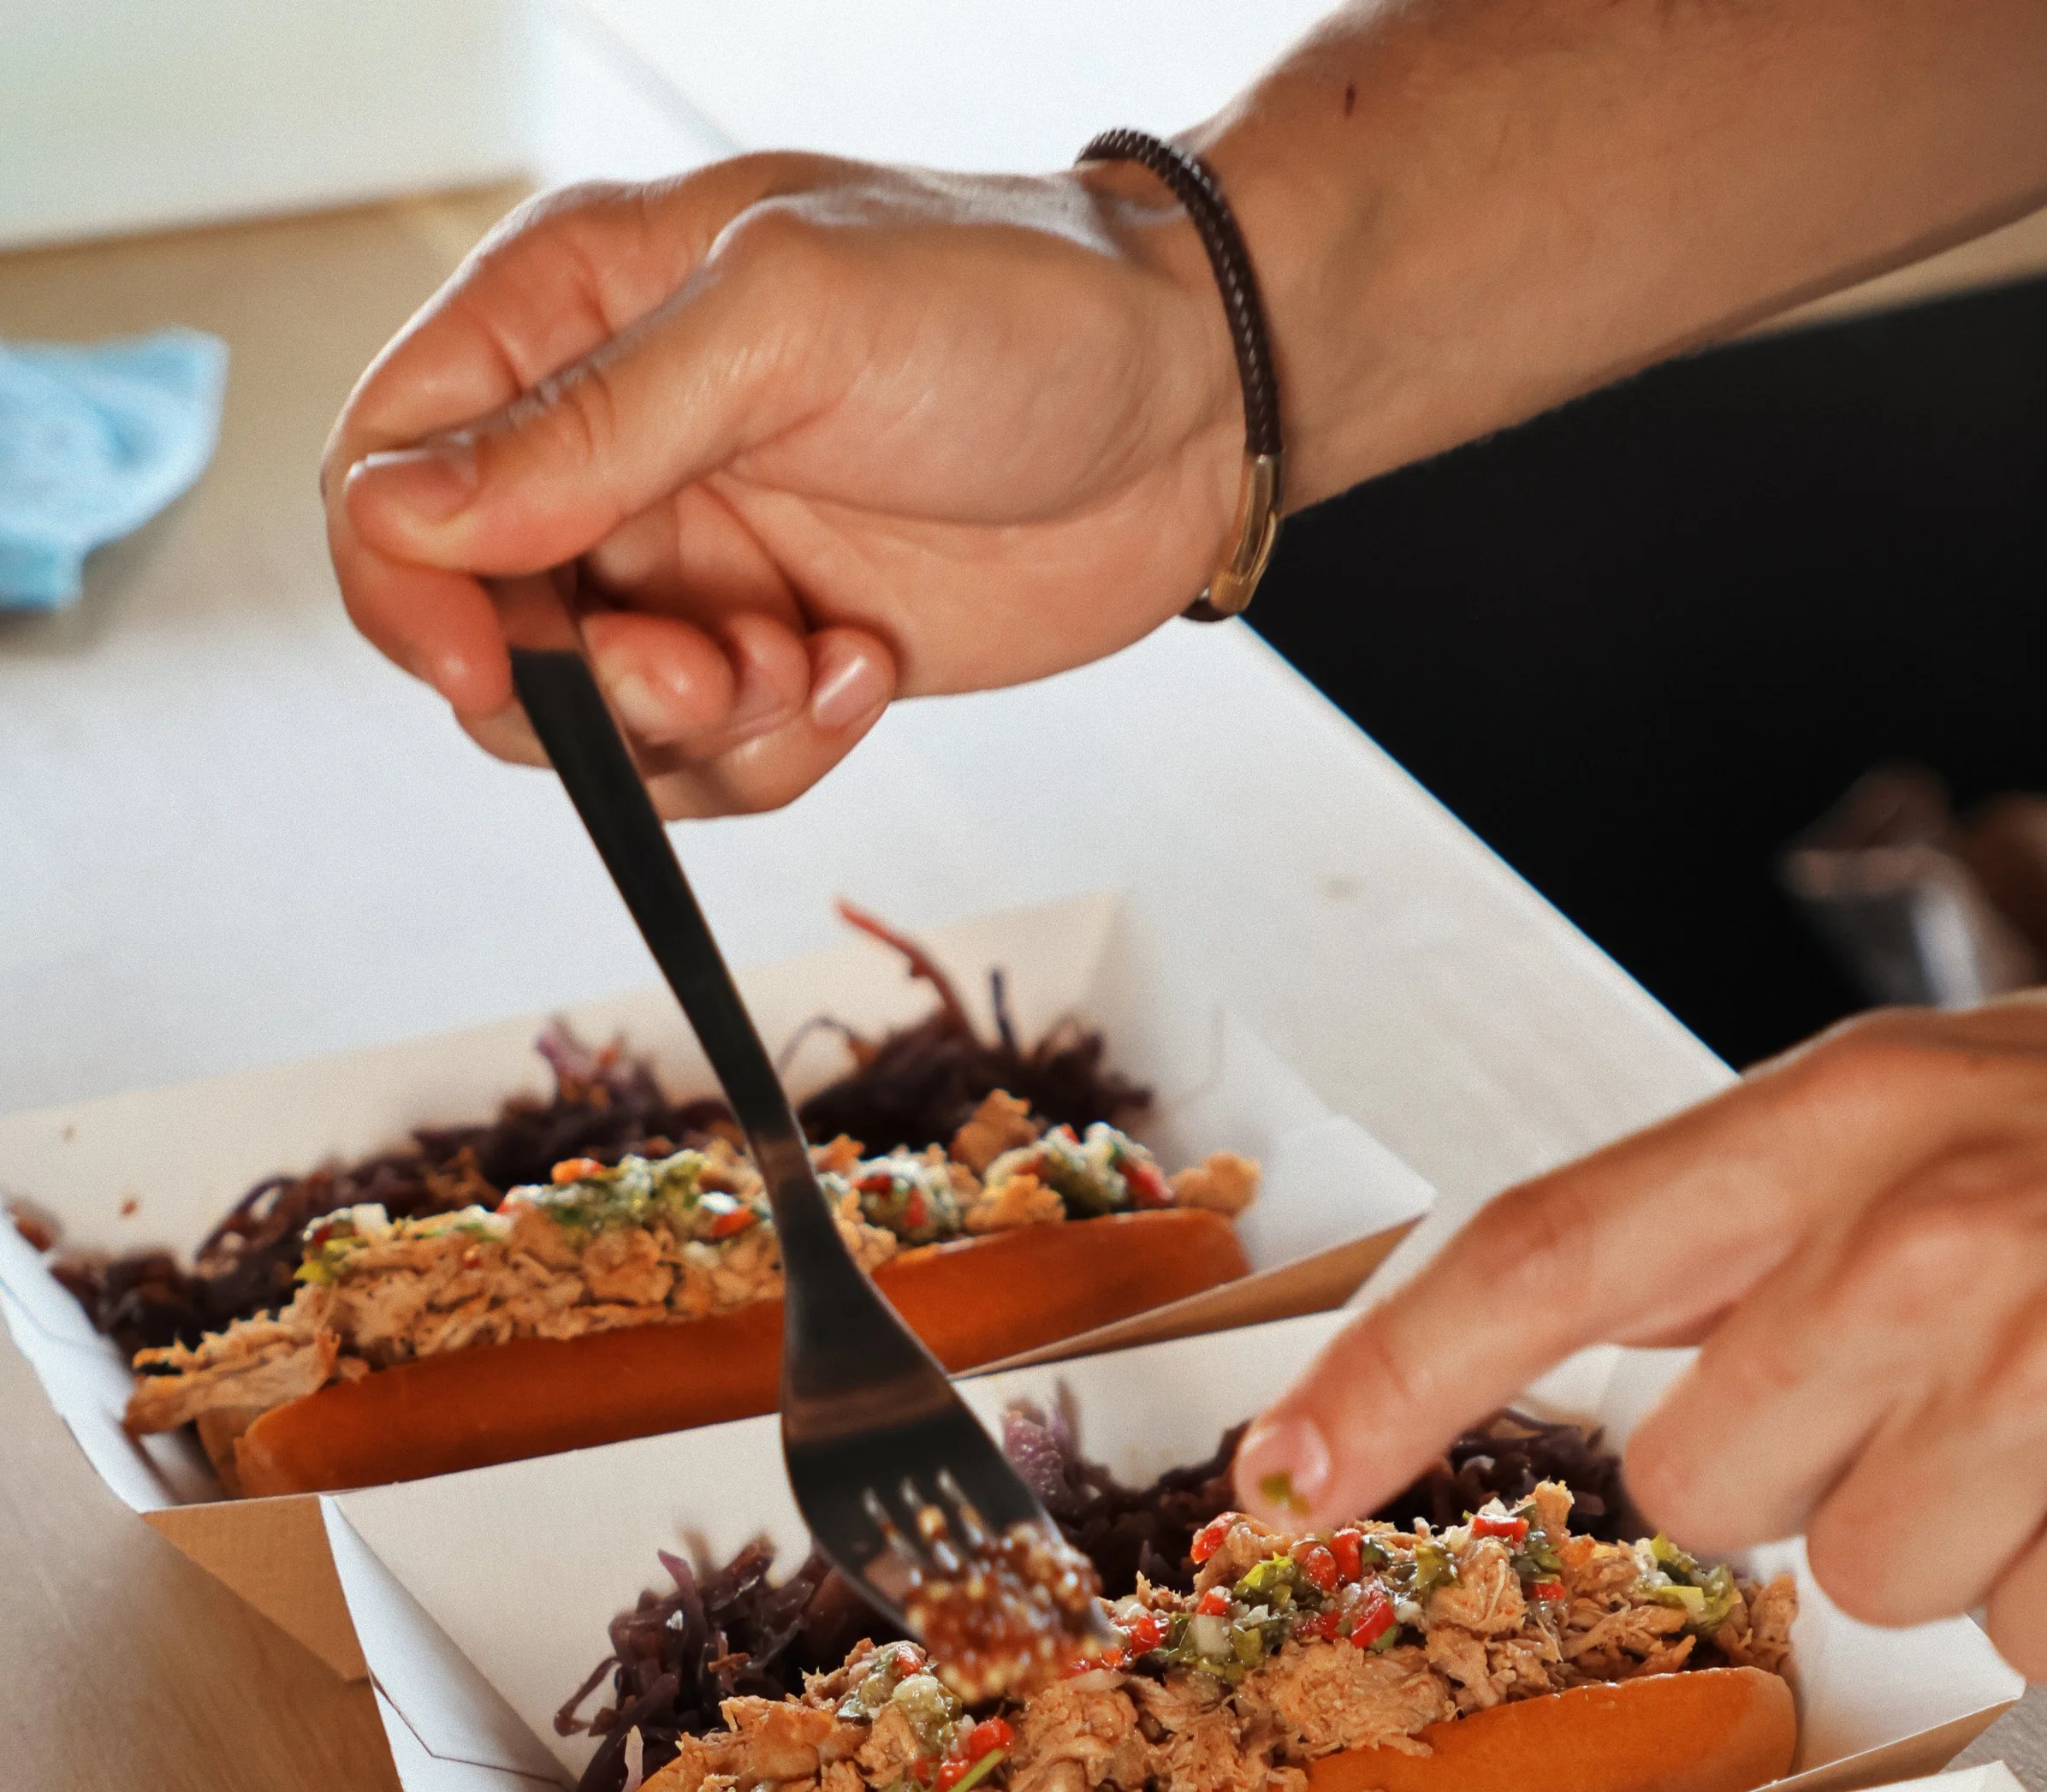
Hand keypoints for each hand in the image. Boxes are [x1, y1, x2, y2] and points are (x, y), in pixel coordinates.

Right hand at [322, 157, 1241, 815]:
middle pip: (478, 629)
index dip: (410, 589)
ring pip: (595, 722)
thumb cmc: (1007, 304)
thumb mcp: (784, 327)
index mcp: (567, 315)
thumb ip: (592, 427)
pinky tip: (863, 671)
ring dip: (695, 733)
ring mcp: (692, 558)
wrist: (1188, 402)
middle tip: (707, 674)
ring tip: (807, 664)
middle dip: (584, 688)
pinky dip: (778, 749)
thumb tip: (407, 518)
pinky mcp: (774, 653)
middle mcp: (609, 445)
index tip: (491, 659)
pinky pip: (709, 762)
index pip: (389, 472)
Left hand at [1233, 991, 2046, 1684]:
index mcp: (1856, 1113)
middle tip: (1980, 1373)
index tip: (1273, 1479)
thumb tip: (1575, 1334)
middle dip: (1818, 1465)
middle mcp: (1929, 1232)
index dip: (1390, 1373)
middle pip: (1706, 1482)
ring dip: (1977, 1534)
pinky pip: (2039, 1638)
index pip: (1549, 1248)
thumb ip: (1766, 1217)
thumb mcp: (1960, 1111)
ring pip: (1875, 1583)